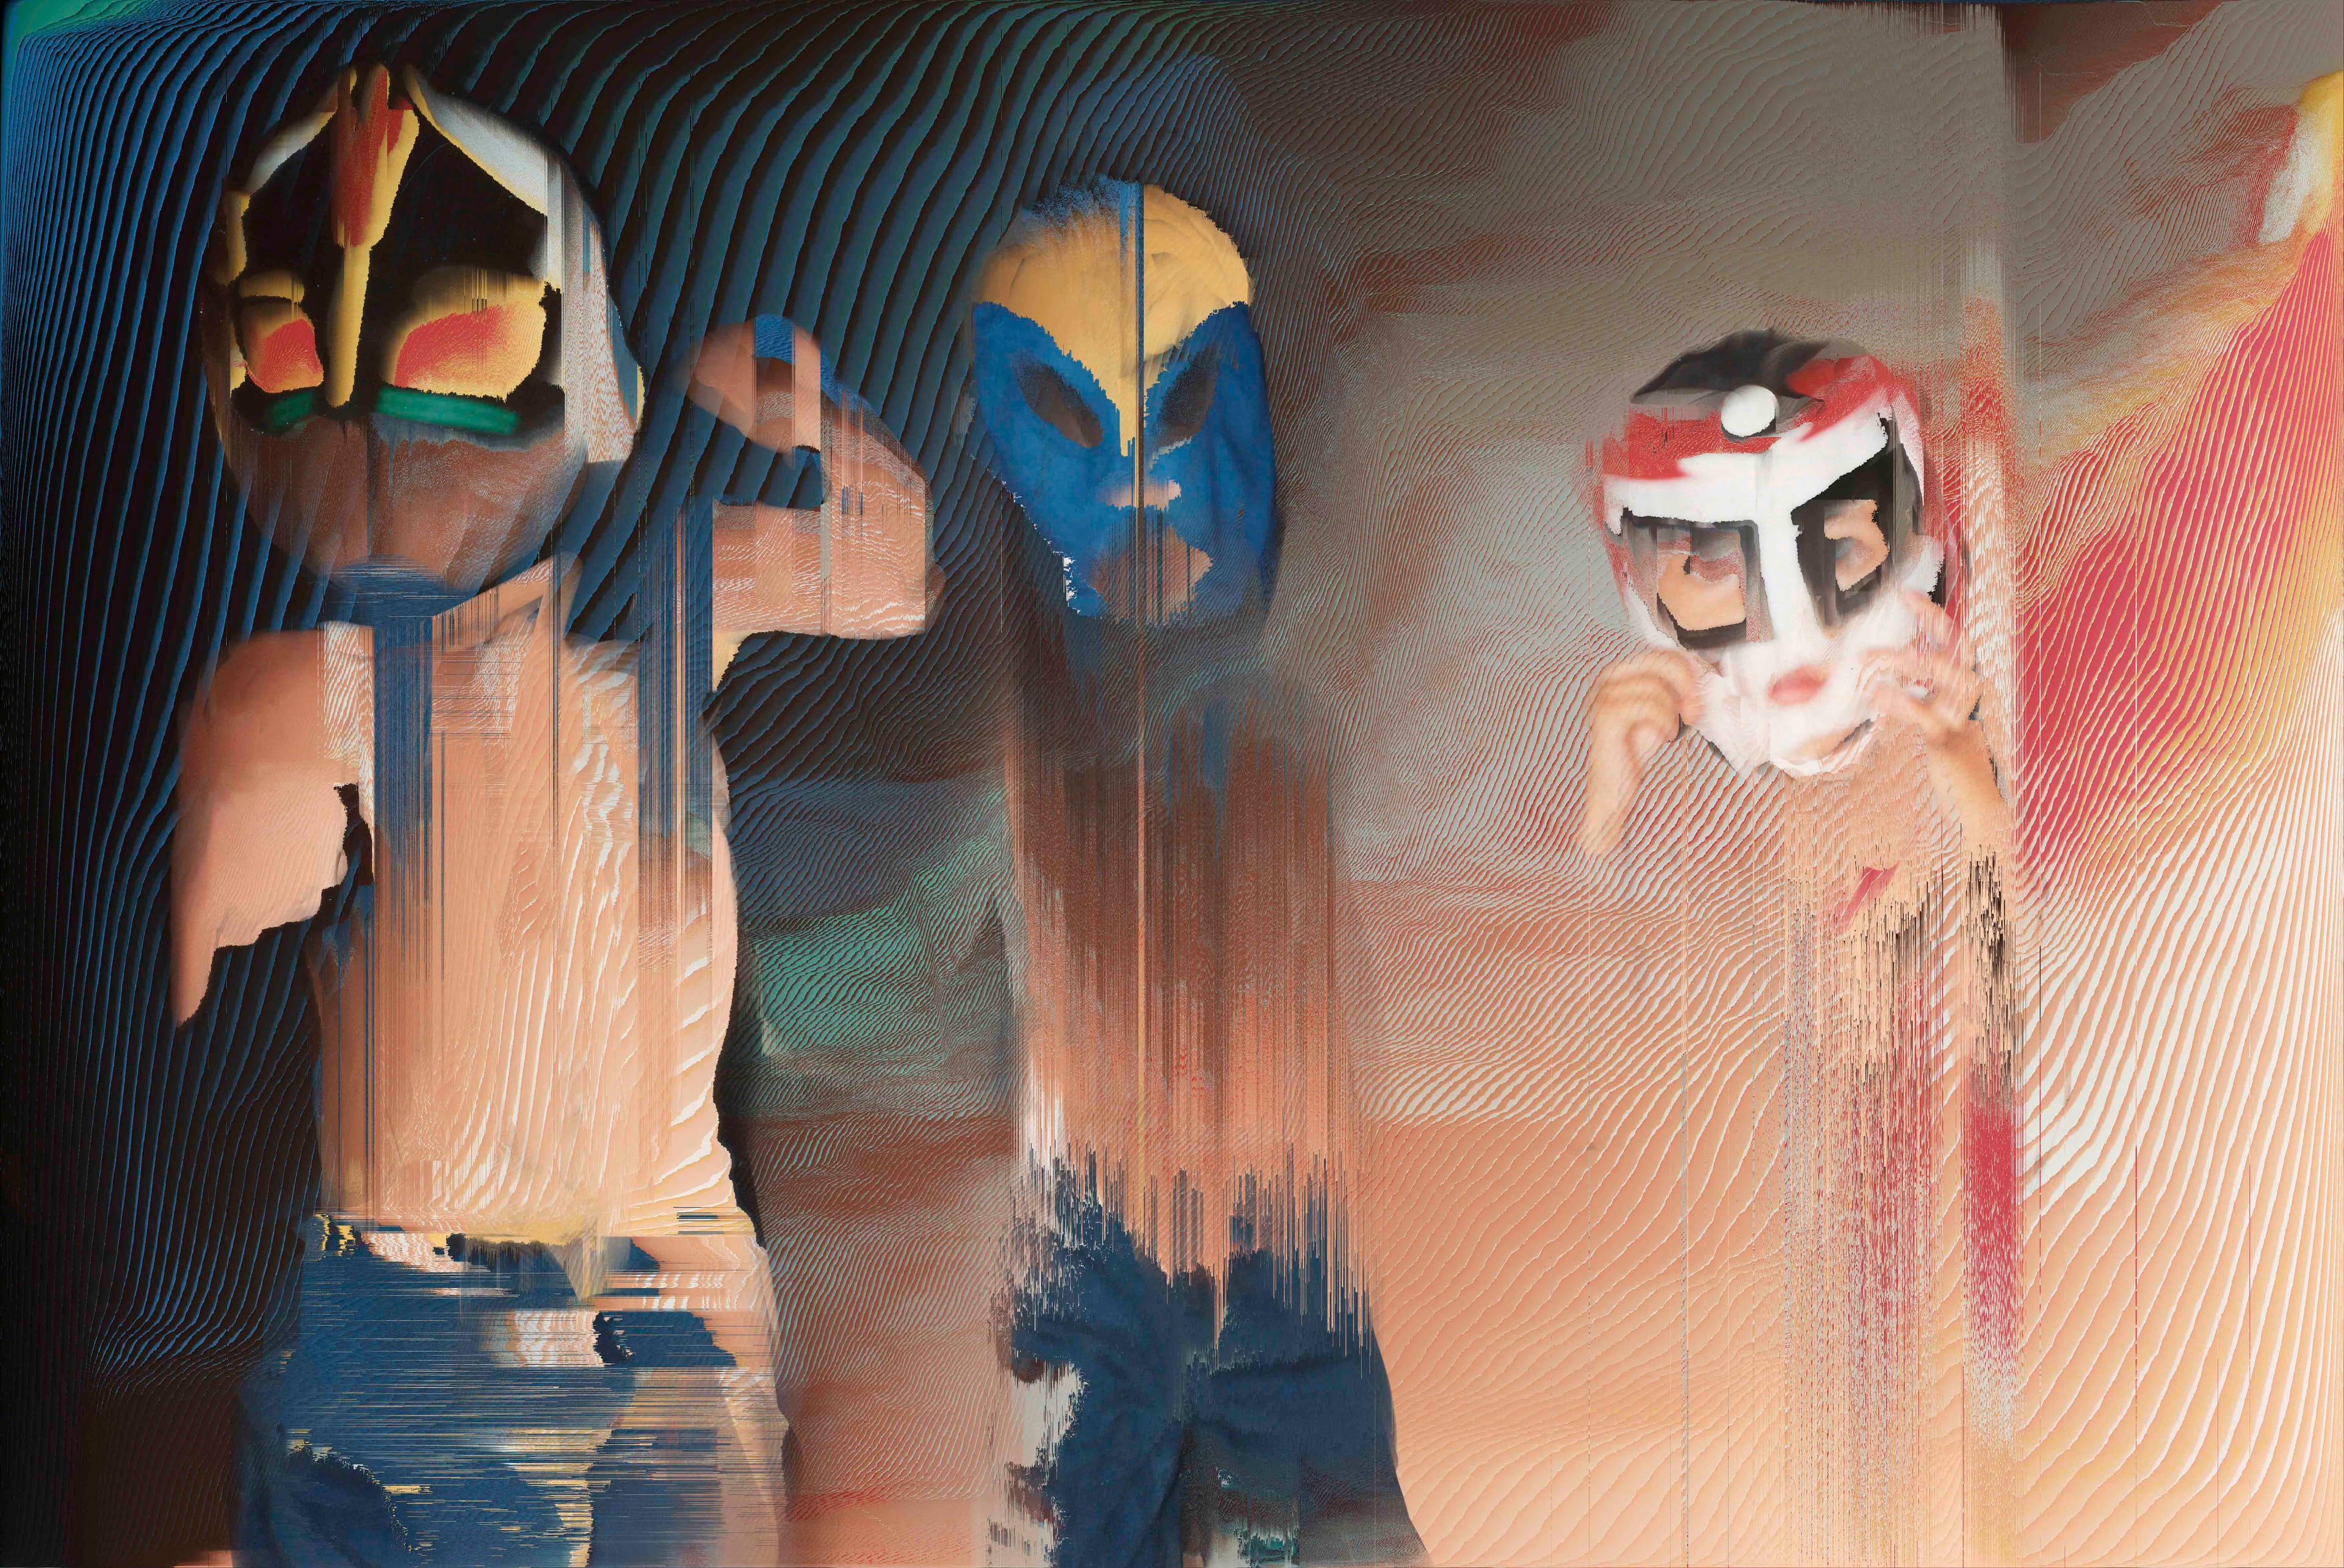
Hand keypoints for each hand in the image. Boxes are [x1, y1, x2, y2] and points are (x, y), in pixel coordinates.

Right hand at [1577, 649, 1703, 856]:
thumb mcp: (1663, 710)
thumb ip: (1678, 688)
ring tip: (1671, 731)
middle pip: (1660, 662)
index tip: (1703, 693)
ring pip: (1658, 687)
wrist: (1615, 786)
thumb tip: (1714, 668)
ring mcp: (1604, 695)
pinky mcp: (1607, 716)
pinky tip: (1664, 737)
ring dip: (1674, 713)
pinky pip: (1649, 707)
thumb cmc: (1638, 747)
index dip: (1690, 670)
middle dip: (1687, 685)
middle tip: (1696, 711)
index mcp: (1620, 670)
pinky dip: (1664, 723)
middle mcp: (1608, 678)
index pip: (1663, 653)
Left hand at [1865, 593, 2011, 849]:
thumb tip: (1887, 669)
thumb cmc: (1952, 758)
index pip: (1955, 639)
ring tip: (1867, 659)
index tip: (1906, 594)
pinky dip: (1900, 701)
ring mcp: (1963, 715)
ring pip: (1940, 674)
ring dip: (1902, 661)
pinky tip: (1877, 693)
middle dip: (1925, 626)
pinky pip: (1925, 714)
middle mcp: (1969, 694)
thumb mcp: (1935, 717)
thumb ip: (1919, 692)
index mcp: (1964, 685)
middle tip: (1891, 613)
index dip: (1933, 615)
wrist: (1976, 802)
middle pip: (1954, 646)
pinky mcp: (1949, 740)